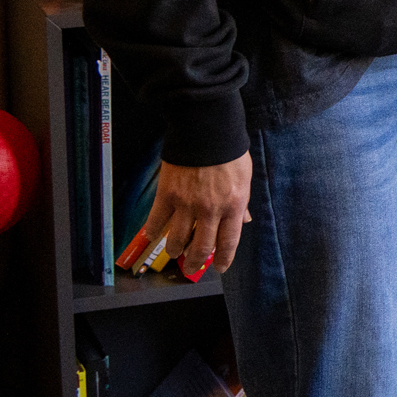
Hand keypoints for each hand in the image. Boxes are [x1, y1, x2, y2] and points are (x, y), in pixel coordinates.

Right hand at [141, 153, 252, 275]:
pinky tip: (152, 235)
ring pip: (178, 239)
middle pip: (202, 246)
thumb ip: (241, 202)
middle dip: (195, 261)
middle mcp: (211, 210)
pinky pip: (157, 221)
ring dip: (175, 250)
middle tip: (191, 266)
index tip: (219, 267)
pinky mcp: (167, 195)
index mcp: (233, 205)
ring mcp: (187, 204)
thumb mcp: (244, 177)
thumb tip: (243, 220)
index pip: (229, 242)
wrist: (206, 130)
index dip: (224, 258)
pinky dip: (153, 231)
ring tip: (174, 252)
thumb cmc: (228, 151)